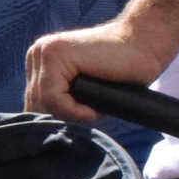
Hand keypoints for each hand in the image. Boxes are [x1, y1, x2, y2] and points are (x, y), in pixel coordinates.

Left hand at [25, 18, 170, 119]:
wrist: (144, 46)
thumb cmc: (120, 73)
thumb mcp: (81, 93)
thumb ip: (60, 103)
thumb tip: (43, 132)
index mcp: (40, 63)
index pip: (34, 104)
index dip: (58, 118)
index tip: (83, 116)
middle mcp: (37, 54)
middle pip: (35, 105)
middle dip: (63, 118)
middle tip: (93, 113)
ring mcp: (44, 51)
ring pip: (43, 103)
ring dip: (72, 115)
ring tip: (95, 110)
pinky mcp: (55, 54)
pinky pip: (53, 98)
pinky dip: (74, 111)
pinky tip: (93, 109)